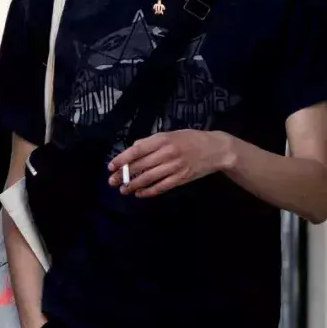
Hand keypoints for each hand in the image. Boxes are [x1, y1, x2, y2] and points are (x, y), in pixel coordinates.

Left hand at [108, 129, 233, 197]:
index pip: (137, 150)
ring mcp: (174, 167)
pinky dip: (148, 192)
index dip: (122, 159)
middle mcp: (167, 152)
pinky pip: (161, 187)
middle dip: (124, 175)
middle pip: (140, 165)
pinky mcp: (181, 178)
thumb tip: (134, 148)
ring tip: (123, 190)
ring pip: (148, 178)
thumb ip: (152, 141)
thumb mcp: (172, 134)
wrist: (215, 149)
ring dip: (133, 185)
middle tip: (112, 181)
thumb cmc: (191, 139)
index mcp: (163, 139)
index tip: (111, 166)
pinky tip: (139, 194)